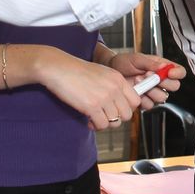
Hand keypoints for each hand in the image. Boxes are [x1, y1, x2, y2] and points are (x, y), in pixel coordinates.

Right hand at [33, 49, 159, 130]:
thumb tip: (119, 104)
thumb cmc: (76, 71)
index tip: (117, 110)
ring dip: (105, 123)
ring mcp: (104, 97)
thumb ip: (113, 86)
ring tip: (95, 118)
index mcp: (118, 79)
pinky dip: (95, 126)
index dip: (127, 108)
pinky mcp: (91, 106)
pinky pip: (102, 124)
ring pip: (115, 122)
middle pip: (127, 114)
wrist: (58, 68)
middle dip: (117, 118)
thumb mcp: (102, 73)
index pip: (135, 101)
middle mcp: (114, 88)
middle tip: (105, 116)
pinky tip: (88, 120)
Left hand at [103, 50, 182, 102]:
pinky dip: (143, 99)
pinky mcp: (144, 100)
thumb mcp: (137, 58)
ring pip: (162, 97)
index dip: (177, 73)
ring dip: (151, 90)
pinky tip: (136, 91)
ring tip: (138, 81)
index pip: (179, 72)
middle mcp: (160, 80)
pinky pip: (150, 105)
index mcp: (162, 67)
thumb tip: (164, 67)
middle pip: (174, 86)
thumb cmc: (124, 62)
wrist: (111, 71)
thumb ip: (151, 63)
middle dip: (163, 82)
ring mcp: (153, 91)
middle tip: (148, 75)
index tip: (169, 73)